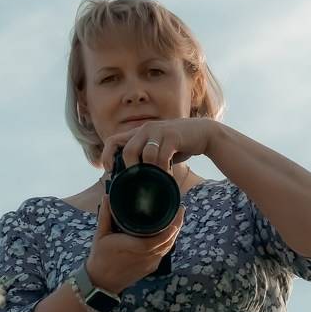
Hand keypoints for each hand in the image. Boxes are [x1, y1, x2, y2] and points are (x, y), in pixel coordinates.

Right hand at [86, 192, 185, 295]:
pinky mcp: (151, 267)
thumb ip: (105, 215)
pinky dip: (169, 242)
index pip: (155, 241)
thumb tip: (107, 196)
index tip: (174, 214)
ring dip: (174, 234)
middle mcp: (143, 257)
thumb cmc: (100, 258)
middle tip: (180, 209)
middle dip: (176, 226)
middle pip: (167, 243)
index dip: (168, 230)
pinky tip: (170, 232)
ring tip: (178, 218)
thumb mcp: (100, 235)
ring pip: (167, 248)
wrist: (101, 282)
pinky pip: (164, 253)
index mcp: (131, 248)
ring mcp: (149, 264)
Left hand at [98, 116, 212, 180]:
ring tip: (158, 180)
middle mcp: (146, 129)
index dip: (107, 156)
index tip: (110, 171)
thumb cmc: (177, 145)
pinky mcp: (173, 135)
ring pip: (146, 154)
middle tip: (138, 181)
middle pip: (128, 150)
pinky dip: (164, 169)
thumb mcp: (157, 149)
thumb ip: (144, 159)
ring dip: (151, 171)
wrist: (203, 133)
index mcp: (138, 133)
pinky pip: (163, 156)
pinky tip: (168, 175)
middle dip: (131, 169)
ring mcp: (159, 131)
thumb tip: (131, 178)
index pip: (113, 140)